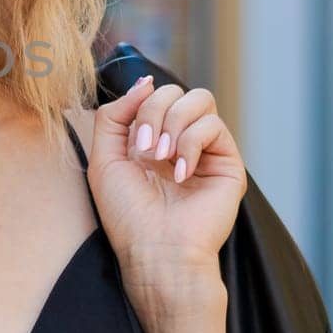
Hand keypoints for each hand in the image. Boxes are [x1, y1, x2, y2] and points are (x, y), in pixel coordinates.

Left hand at [88, 74, 246, 332]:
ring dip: (173, 124)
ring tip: (163, 158)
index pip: (151, 95)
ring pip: (199, 99)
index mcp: (150, 140)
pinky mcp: (228, 163)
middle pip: (175, 91)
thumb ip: (114, 115)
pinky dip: (192, 143)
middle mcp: (179, 142)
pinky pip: (214, 125)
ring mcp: (205, 151)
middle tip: (146, 149)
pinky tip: (182, 173)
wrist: (155, 250)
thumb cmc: (127, 214)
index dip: (138, 104)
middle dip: (154, 112)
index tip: (133, 138)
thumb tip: (145, 81)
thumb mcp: (104, 159)